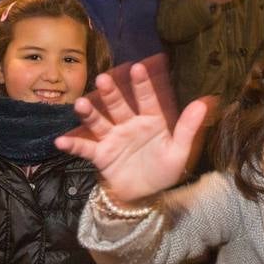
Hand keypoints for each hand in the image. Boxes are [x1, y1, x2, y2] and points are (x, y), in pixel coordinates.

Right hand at [55, 61, 210, 205]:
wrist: (144, 196)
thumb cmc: (162, 171)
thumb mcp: (178, 152)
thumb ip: (188, 128)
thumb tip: (203, 103)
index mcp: (151, 121)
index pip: (147, 100)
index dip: (142, 84)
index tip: (137, 67)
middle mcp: (129, 125)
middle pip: (118, 106)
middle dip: (110, 93)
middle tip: (103, 79)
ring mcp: (113, 138)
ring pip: (99, 122)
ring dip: (89, 114)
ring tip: (80, 105)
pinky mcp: (101, 155)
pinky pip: (85, 148)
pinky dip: (73, 145)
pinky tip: (61, 142)